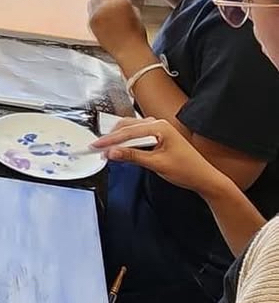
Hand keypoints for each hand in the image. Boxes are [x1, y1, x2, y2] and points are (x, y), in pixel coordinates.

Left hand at [87, 0, 149, 65]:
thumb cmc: (136, 33)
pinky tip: (101, 13)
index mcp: (120, 1)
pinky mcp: (90, 22)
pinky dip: (95, 8)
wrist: (128, 51)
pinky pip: (90, 10)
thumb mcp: (135, 11)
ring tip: (104, 3)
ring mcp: (96, 14)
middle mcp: (106, 6)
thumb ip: (124, 1)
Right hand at [93, 118, 222, 196]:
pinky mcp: (159, 137)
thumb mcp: (157, 164)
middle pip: (127, 127)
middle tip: (98, 148)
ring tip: (107, 149)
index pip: (128, 132)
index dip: (110, 140)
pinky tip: (122, 148)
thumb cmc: (187, 170)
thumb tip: (112, 153)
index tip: (97, 146)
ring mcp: (159, 129)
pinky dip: (128, 141)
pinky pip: (138, 135)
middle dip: (112, 138)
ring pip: (131, 130)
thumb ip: (132, 156)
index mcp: (160, 127)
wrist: (205, 178)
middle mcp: (158, 124)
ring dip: (119, 139)